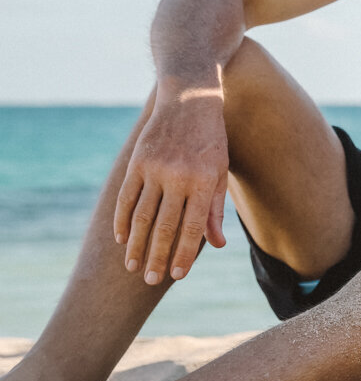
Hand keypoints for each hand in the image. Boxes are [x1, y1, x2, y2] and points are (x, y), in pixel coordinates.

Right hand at [113, 90, 229, 283]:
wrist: (189, 100)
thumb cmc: (211, 140)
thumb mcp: (219, 172)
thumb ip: (215, 210)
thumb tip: (216, 245)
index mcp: (202, 181)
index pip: (192, 227)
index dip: (183, 254)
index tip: (176, 276)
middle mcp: (177, 177)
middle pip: (163, 226)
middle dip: (157, 257)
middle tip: (151, 280)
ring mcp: (154, 169)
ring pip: (141, 216)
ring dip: (136, 245)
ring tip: (133, 267)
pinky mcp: (137, 163)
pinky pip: (126, 198)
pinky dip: (123, 221)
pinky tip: (122, 239)